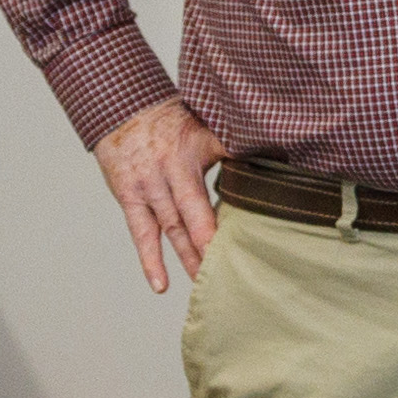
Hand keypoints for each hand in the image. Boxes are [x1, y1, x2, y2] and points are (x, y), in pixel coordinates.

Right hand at [94, 97, 230, 292]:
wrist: (123, 112)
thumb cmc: (172, 124)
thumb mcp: (203, 131)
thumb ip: (232, 148)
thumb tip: (273, 157)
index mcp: (185, 160)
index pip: (201, 199)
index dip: (214, 225)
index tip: (236, 246)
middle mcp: (163, 177)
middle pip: (186, 218)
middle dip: (205, 247)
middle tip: (225, 274)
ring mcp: (146, 190)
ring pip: (169, 230)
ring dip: (187, 258)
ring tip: (204, 284)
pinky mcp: (129, 200)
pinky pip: (140, 234)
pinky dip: (150, 260)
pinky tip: (160, 286)